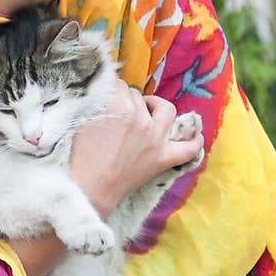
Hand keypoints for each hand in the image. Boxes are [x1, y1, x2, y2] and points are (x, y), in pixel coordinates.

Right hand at [69, 86, 203, 216]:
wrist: (89, 189)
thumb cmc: (80, 158)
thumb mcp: (82, 121)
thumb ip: (97, 103)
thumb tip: (106, 93)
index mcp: (118, 105)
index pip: (120, 86)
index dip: (113, 92)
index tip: (108, 99)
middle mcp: (140, 117)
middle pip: (139, 97)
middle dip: (130, 102)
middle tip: (119, 114)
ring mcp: (155, 138)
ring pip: (166, 109)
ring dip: (157, 107)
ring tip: (149, 112)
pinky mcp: (163, 158)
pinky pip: (188, 148)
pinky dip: (194, 141)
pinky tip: (194, 135)